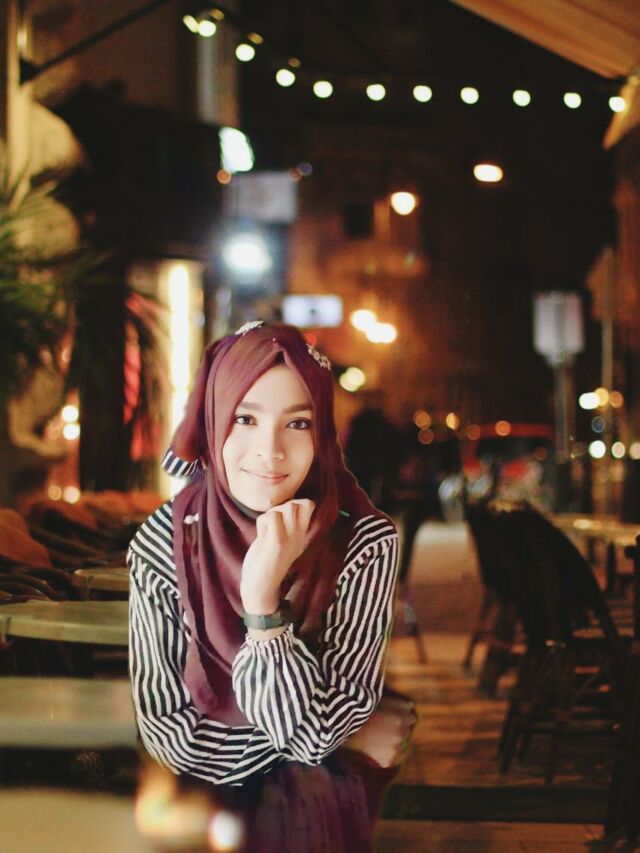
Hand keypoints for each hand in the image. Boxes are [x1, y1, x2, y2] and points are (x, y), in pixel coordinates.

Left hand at [241, 499, 314, 613]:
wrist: (260, 590)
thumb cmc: (266, 563)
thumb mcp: (281, 541)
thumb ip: (284, 523)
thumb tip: (282, 504)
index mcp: (303, 535)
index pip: (310, 505)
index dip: (296, 502)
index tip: (283, 518)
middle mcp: (301, 536)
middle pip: (301, 503)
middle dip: (283, 506)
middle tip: (273, 525)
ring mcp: (291, 539)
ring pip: (287, 507)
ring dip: (271, 514)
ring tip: (266, 532)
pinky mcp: (278, 543)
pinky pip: (272, 517)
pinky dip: (262, 523)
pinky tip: (261, 538)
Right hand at [343, 695, 416, 767]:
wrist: (344, 729)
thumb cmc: (361, 711)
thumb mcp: (380, 700)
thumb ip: (398, 703)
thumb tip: (411, 706)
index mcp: (401, 717)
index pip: (411, 718)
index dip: (401, 716)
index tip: (391, 716)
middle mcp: (402, 734)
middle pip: (406, 732)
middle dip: (397, 729)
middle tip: (382, 727)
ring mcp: (395, 749)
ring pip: (399, 746)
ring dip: (391, 742)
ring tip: (376, 738)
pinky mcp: (387, 761)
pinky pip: (389, 758)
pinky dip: (383, 754)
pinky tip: (372, 747)